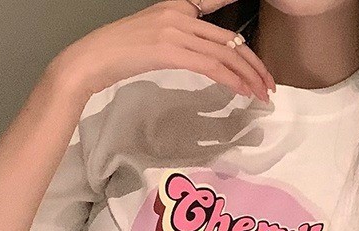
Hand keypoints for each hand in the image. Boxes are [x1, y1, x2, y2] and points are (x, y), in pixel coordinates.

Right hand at [52, 0, 275, 102]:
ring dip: (248, 75)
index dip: (243, 43)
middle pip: (229, 39)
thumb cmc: (114, 57)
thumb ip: (175, 43)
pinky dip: (230, 79)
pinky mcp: (170, 50)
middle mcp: (180, 13)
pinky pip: (210, 65)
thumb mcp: (150, 42)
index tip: (257, 63)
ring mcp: (175, 30)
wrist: (90, 60)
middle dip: (254, 64)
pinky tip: (242, 91)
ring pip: (224, 53)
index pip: (219, 22)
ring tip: (261, 94)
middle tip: (268, 84)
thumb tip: (193, 58)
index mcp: (177, 7)